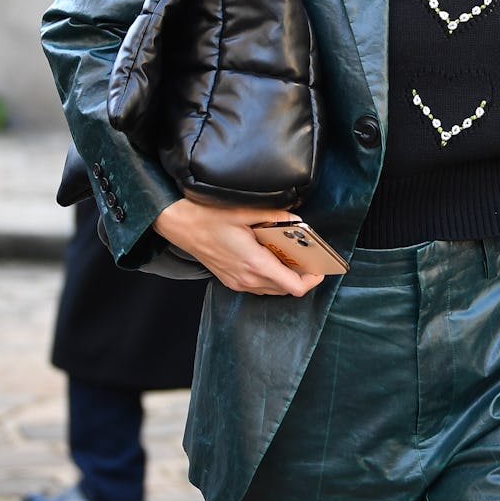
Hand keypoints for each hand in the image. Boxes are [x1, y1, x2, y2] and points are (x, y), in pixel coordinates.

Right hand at [153, 200, 323, 296]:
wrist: (180, 225)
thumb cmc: (209, 217)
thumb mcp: (245, 211)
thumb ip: (275, 216)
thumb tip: (297, 220)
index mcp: (255, 263)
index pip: (293, 286)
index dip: (312, 280)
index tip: (319, 267)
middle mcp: (247, 279)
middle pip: (286, 289)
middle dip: (301, 275)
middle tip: (308, 255)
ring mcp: (238, 283)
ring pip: (272, 289)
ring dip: (285, 276)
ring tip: (291, 254)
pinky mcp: (231, 281)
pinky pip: (259, 286)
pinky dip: (271, 276)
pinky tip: (270, 256)